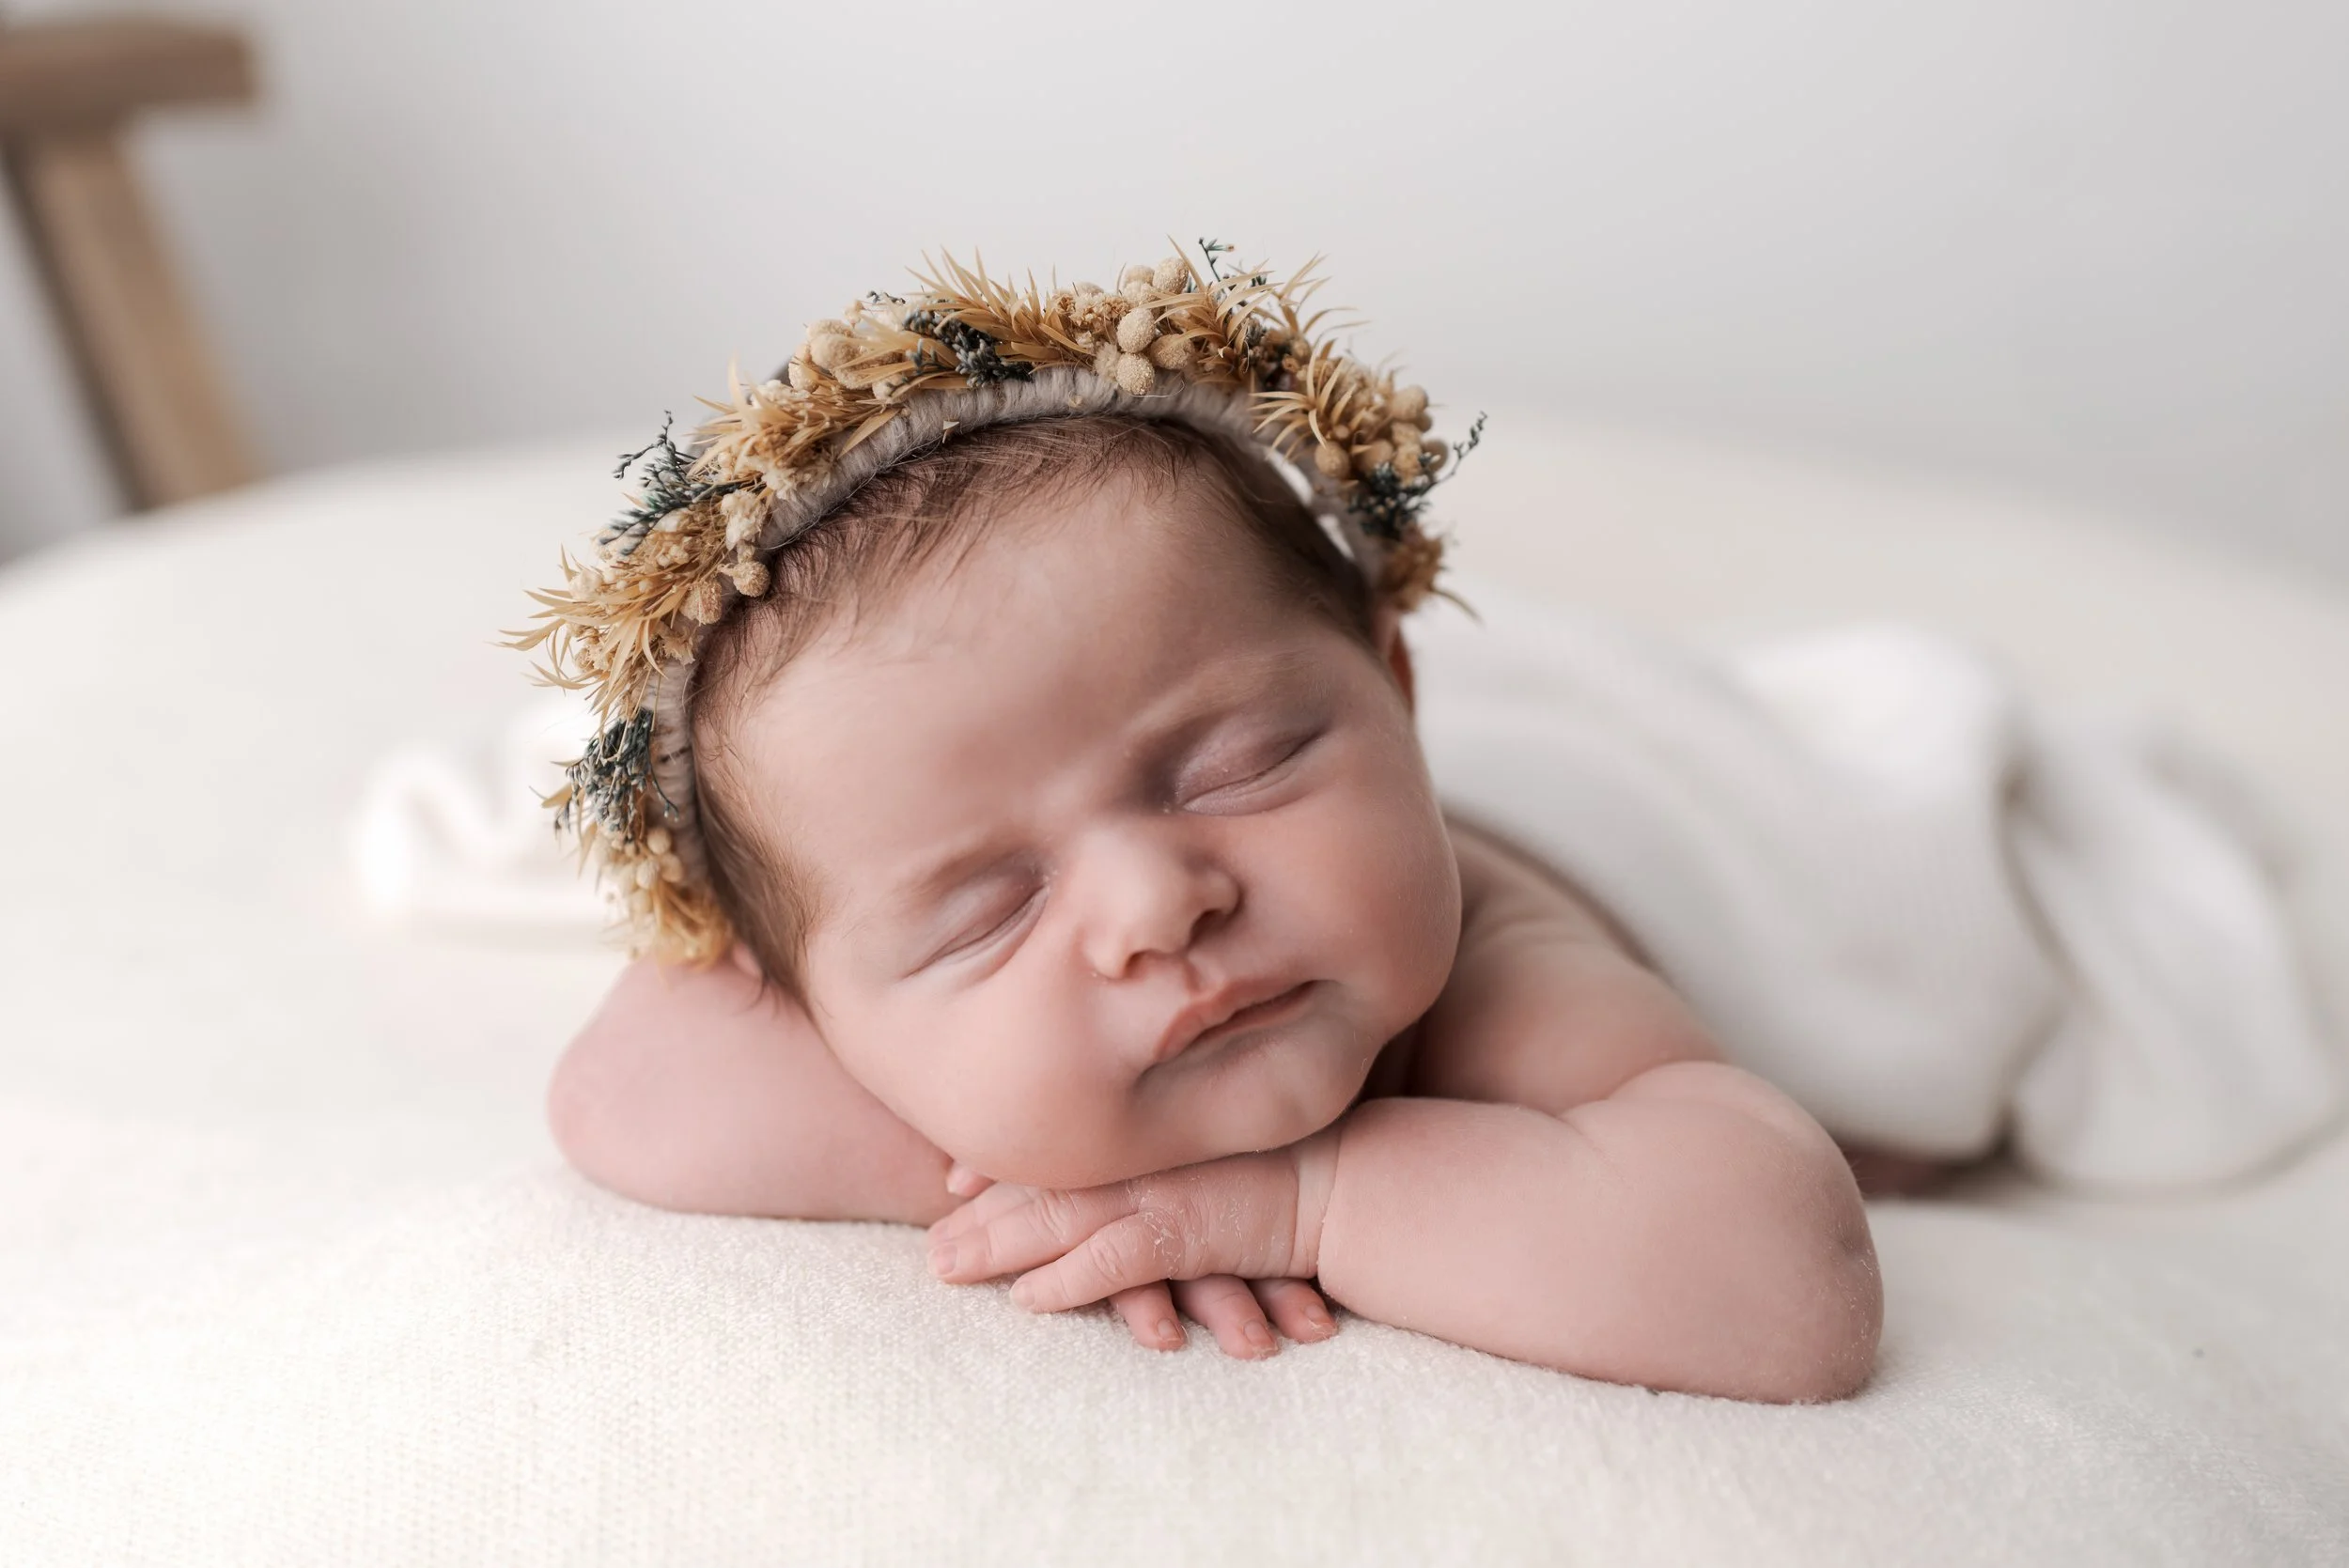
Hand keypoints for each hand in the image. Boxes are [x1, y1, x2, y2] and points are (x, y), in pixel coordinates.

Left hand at [930, 1129, 1342, 1357]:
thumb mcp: (1218, 1149)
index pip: (1060, 1148)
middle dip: (979, 1217)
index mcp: (1147, 1134)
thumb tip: (1138, 1172)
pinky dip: (1067, 1280)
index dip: (1001, 1165)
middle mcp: (1145, 1156)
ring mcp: (1162, 1190)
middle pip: (1043, 1184)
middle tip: (929, 1250)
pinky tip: (1027, 1301)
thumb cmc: (1294, 1165)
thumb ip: (1172, 1155)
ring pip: (1059, 1218)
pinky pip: (1114, 1261)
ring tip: (944, 1269)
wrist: (1351, 1177)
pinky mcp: (1188, 1230)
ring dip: (997, 1246)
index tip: (951, 1183)